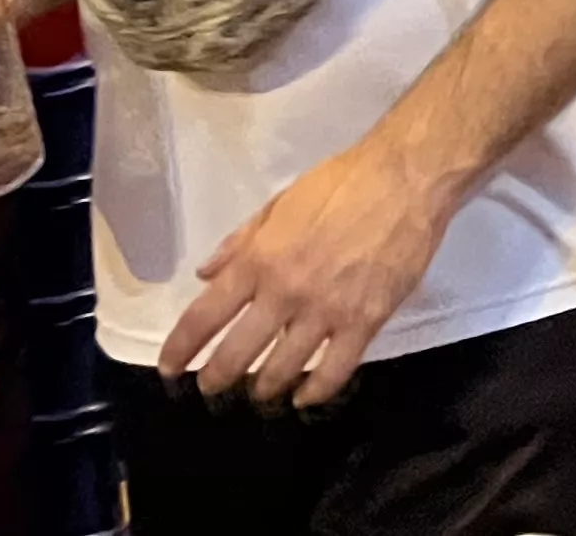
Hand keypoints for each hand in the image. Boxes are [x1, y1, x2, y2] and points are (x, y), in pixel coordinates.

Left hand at [159, 134, 460, 411]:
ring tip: (258, 395)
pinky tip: (304, 398)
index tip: (170, 368)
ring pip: (282, 371)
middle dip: (216, 380)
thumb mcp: (279, 203)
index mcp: (258, 259)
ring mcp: (326, 311)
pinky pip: (334, 371)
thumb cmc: (341, 182)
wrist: (405, 178)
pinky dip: (315, 392)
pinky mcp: (365, 321)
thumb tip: (205, 276)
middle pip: (236, 355)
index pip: (204, 317)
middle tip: (211, 390)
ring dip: (263, 390)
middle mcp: (284, 292)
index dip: (180, 349)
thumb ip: (240, 242)